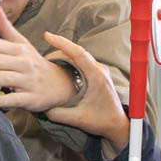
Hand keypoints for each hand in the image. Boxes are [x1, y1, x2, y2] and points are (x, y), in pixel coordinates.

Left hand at [0, 6, 75, 111]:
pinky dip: (1, 99)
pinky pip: (15, 98)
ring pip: (5, 78)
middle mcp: (24, 63)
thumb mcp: (22, 43)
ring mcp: (28, 81)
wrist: (60, 84)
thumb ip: (6, 28)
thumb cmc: (35, 63)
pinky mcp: (31, 98)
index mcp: (19, 49)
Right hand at [43, 32, 128, 154]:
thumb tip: (42, 107)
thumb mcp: (78, 119)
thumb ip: (59, 113)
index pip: (78, 53)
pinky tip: (60, 64)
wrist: (118, 125)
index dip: (61, 43)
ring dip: (65, 53)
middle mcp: (100, 70)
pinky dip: (70, 60)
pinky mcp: (99, 74)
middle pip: (77, 51)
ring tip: (49, 57)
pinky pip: (83, 61)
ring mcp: (100, 71)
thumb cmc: (102, 121)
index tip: (47, 36)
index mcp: (97, 77)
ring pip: (80, 56)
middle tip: (44, 46)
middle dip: (59, 46)